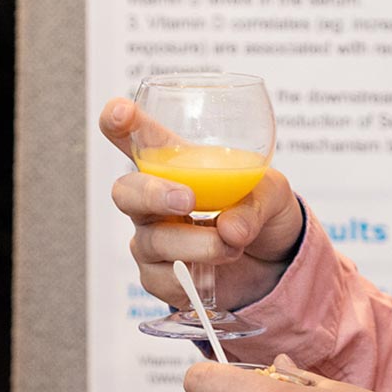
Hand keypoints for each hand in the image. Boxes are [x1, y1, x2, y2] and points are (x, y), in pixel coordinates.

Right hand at [101, 98, 305, 312]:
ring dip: (196, 244)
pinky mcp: (159, 276)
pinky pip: (161, 279)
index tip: (122, 112)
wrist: (273, 261)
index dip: (118, 121)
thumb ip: (254, 202)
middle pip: (125, 192)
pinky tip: (216, 271)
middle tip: (188, 199)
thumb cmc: (260, 210)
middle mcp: (154, 197)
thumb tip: (231, 228)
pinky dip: (194, 276)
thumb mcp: (271, 192)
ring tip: (232, 244)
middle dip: (153, 195)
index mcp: (173, 161)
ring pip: (152, 241)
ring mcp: (152, 238)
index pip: (135, 135)